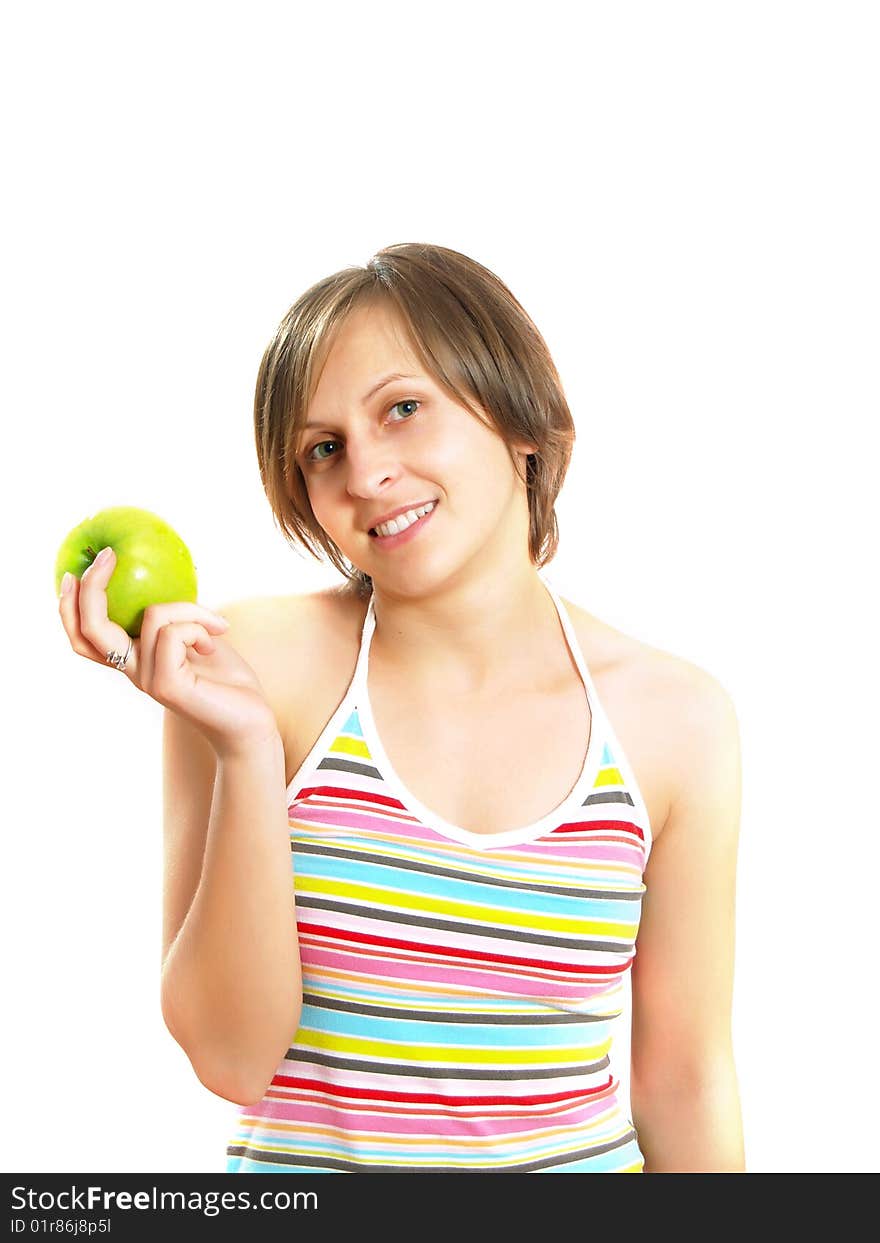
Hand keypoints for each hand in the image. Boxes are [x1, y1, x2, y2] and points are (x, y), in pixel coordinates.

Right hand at [58, 546, 280, 758]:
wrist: (250, 721)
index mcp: (134, 660)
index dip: (70, 606)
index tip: (75, 571)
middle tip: (108, 556)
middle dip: (92, 587)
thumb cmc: (226, 679)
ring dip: (191, 610)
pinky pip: (174, 633)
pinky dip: (199, 628)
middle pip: (91, 629)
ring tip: (216, 626)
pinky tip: (214, 645)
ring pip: (152, 616)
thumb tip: (163, 575)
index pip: (84, 637)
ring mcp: (147, 679)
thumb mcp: (197, 635)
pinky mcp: (167, 684)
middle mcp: (133, 671)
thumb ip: (175, 616)